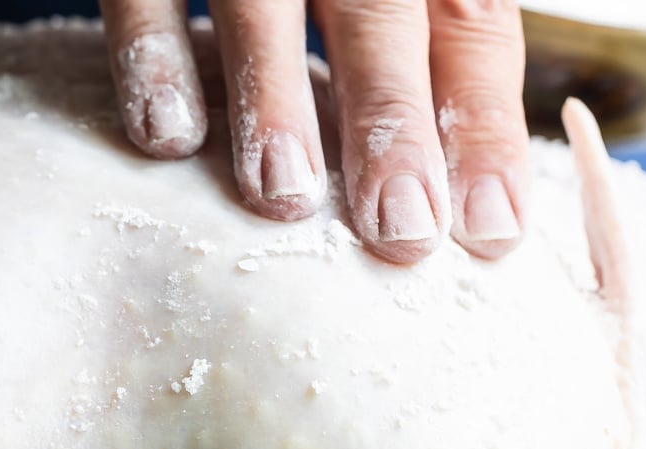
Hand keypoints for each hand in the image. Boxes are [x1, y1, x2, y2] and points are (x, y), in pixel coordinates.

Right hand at [99, 1, 529, 263]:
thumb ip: (434, 45)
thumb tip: (476, 198)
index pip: (471, 24)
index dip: (483, 125)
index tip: (490, 225)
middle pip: (379, 18)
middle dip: (392, 126)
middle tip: (400, 229)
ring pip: (262, 7)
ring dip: (274, 101)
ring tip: (285, 195)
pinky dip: (155, 57)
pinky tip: (168, 136)